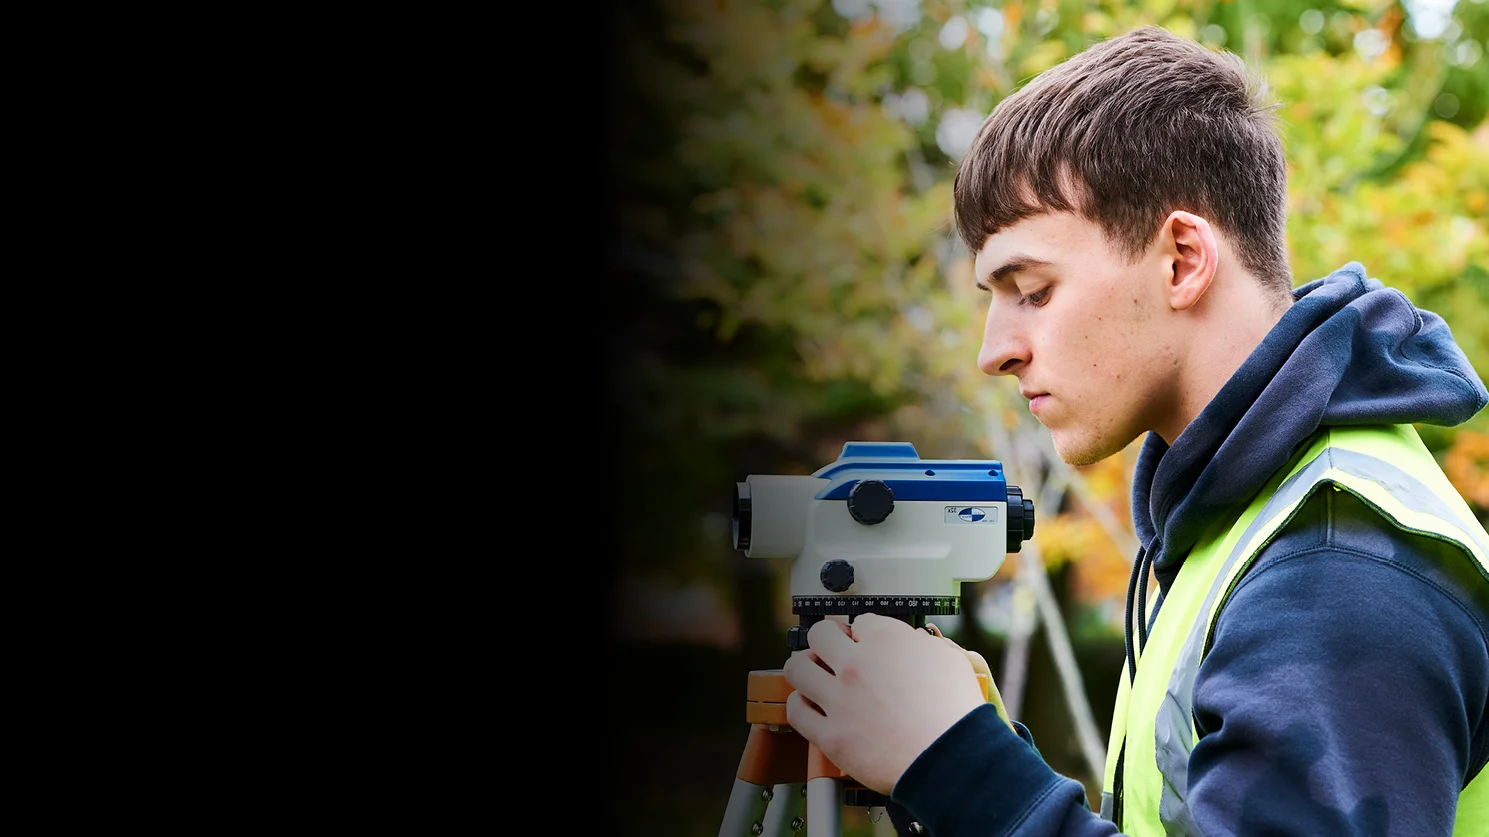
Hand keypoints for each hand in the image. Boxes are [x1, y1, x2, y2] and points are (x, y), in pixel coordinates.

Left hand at [781, 614, 986, 794]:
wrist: (950, 761)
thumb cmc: (955, 716)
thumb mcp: (950, 661)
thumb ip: (924, 645)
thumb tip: (912, 642)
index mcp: (887, 641)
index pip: (862, 622)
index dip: (865, 633)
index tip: (864, 642)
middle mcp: (858, 665)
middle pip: (821, 634)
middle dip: (828, 639)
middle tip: (833, 650)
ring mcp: (840, 699)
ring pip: (798, 668)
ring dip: (804, 666)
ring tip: (812, 672)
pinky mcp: (831, 734)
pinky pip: (797, 710)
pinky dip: (800, 703)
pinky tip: (810, 704)